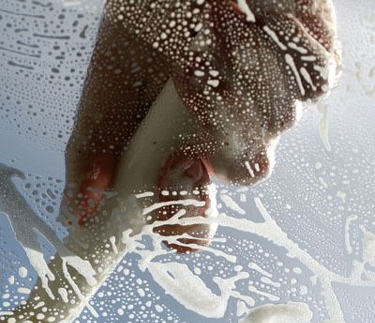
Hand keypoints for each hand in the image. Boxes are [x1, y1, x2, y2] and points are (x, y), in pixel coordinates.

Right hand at [63, 0, 339, 243]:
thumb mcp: (103, 96)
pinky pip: (316, 83)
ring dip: (239, 80)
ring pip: (278, 122)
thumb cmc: (139, 33)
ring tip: (203, 43)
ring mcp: (271, 103)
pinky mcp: (309, 67)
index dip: (186, 222)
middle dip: (220, 139)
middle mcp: (227, 137)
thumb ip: (89, 154)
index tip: (175, 219)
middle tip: (190, 102)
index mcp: (177, 157)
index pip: (190, 215)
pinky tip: (250, 28)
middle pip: (245, 170)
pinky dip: (284, 54)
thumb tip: (78, 214)